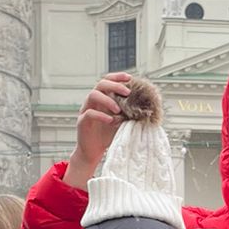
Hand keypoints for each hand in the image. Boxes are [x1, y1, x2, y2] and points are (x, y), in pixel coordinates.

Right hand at [66, 73, 131, 190]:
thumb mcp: (122, 122)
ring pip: (93, 95)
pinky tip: (110, 120)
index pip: (108, 81)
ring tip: (118, 110)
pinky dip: (101, 115)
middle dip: (114, 85)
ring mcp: (86, 109)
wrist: (94, 151)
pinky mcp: (82, 121)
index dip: (117, 77)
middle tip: (127, 92)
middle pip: (100, 84)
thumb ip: (129, 113)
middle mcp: (93, 101)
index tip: (129, 78)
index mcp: (103, 98)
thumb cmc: (109, 135)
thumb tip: (146, 108)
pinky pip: (89, 113)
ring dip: (107, 100)